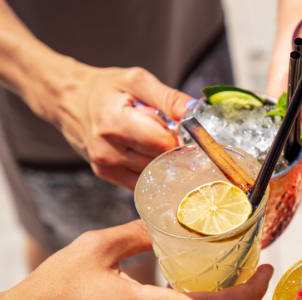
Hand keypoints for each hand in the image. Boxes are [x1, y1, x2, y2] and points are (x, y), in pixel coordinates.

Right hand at [51, 64, 192, 189]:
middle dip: (173, 147)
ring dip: (162, 158)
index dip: (180, 136)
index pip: (163, 143)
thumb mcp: (136, 80)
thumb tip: (195, 112)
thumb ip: (169, 98)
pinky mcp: (107, 175)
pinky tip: (147, 151)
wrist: (68, 100)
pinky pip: (143, 180)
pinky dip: (152, 169)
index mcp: (114, 123)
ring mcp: (106, 166)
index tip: (184, 127)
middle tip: (167, 130)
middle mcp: (108, 150)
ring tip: (151, 137)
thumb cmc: (104, 88)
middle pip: (161, 160)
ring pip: (155, 173)